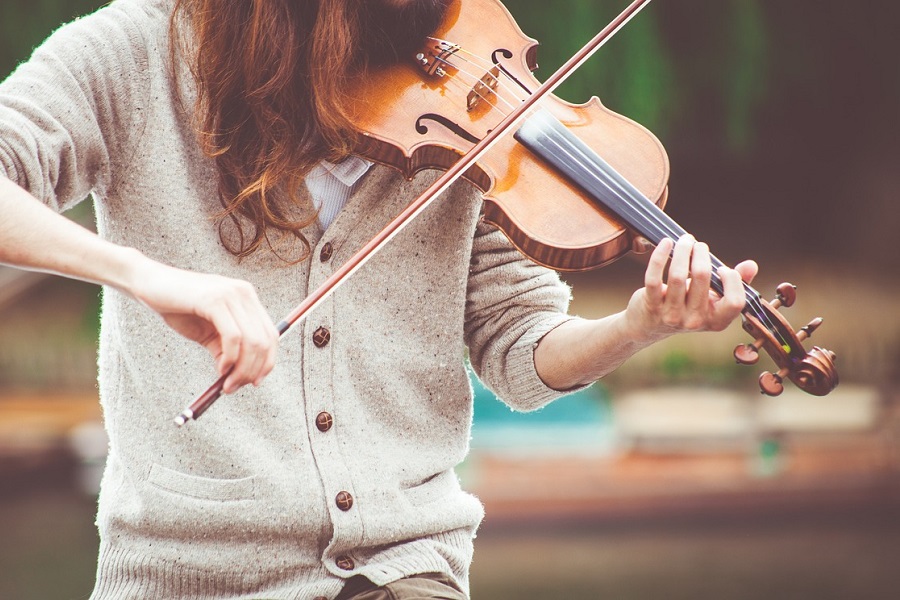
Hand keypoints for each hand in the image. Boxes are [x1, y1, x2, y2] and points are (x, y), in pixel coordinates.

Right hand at [127, 257, 278, 393]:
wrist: (148, 283)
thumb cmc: (177, 307)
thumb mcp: (207, 332)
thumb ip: (225, 349)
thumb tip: (239, 377)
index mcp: (247, 298)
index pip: (271, 334)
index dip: (267, 362)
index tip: (254, 382)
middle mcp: (244, 293)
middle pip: (265, 340)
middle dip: (253, 370)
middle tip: (234, 387)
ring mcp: (232, 294)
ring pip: (252, 341)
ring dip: (242, 369)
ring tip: (226, 383)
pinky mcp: (215, 300)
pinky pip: (234, 337)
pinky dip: (230, 358)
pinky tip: (221, 368)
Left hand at [624, 234, 757, 343]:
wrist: (649, 326)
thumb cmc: (687, 306)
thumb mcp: (712, 299)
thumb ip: (734, 283)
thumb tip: (751, 265)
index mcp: (717, 321)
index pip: (735, 301)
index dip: (732, 280)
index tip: (722, 268)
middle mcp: (695, 321)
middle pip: (703, 278)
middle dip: (701, 253)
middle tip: (698, 245)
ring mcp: (672, 315)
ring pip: (678, 275)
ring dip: (682, 250)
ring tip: (684, 240)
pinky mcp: (651, 306)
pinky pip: (654, 278)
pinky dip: (660, 256)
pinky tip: (666, 243)